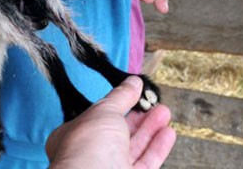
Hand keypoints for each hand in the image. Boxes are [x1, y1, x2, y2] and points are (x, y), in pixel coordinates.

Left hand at [46, 76, 175, 168]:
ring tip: (164, 112)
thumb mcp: (105, 111)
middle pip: (118, 132)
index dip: (115, 104)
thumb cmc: (88, 149)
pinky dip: (157, 147)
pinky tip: (168, 132)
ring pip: (134, 148)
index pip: (96, 118)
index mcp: (73, 137)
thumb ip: (121, 96)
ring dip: (150, 129)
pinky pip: (146, 162)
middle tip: (153, 102)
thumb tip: (133, 82)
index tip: (131, 93)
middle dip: (138, 116)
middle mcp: (90, 155)